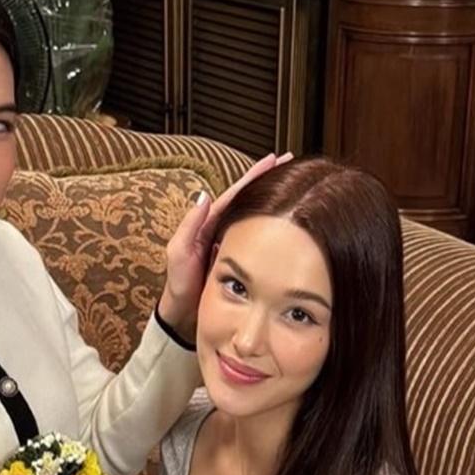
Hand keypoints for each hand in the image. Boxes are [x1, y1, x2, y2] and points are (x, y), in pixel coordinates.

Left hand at [158, 152, 294, 340]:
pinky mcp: (243, 258)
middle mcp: (223, 228)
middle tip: (290, 161)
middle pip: (251, 197)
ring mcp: (235, 242)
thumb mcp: (179, 254)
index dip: (255, 175)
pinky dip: (274, 223)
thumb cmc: (180, 286)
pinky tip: (288, 219)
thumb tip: (205, 195)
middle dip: (269, 178)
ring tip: (295, 182)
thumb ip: (189, 226)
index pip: (237, 192)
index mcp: (210, 223)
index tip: (274, 159)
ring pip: (258, 214)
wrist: (186, 314)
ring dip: (275, 197)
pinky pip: (261, 235)